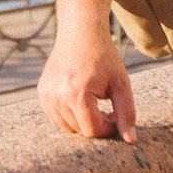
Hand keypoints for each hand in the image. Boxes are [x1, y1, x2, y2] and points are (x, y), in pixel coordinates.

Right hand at [39, 23, 136, 142]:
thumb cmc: (104, 57)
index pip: (93, 130)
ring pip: (67, 126)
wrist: (80, 32)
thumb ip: (127, 113)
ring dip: (82, 121)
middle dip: (96, 123)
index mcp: (77, 94)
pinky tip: (81, 100)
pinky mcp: (42, 92)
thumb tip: (130, 140)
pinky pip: (56, 117)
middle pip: (79, 130)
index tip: (116, 115)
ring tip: (95, 103)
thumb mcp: (121, 84)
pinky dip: (69, 115)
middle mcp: (57, 96)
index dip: (108, 128)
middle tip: (108, 107)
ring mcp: (47, 94)